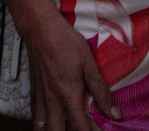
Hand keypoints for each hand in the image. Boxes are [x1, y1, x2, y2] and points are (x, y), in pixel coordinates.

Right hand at [22, 12, 120, 130]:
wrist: (40, 29)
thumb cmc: (65, 42)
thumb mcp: (89, 64)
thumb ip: (101, 92)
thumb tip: (115, 113)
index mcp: (68, 95)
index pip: (80, 128)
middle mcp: (52, 101)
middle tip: (84, 128)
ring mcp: (40, 98)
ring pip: (42, 129)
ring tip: (66, 127)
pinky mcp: (33, 93)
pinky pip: (35, 118)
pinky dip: (44, 124)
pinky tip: (53, 120)